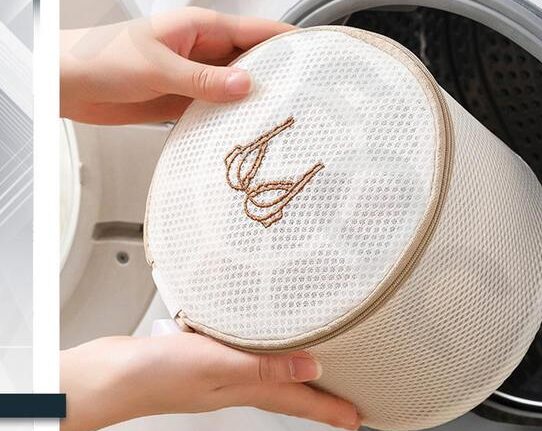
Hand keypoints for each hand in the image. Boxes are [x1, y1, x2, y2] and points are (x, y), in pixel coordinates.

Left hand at [60, 7, 293, 123]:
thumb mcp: (157, 67)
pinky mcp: (186, 99)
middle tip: (303, 97)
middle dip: (278, 77)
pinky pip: (218, 108)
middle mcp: (203, 51)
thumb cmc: (101, 58)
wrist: (67, 85)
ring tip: (281, 119)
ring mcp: (196, 77)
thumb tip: (245, 86)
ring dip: (254, 102)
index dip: (288, 41)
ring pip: (238, 88)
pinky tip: (245, 131)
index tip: (315, 56)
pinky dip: (231, 119)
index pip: (257, 31)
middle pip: (253, 62)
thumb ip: (203, 80)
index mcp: (200, 28)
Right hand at [61, 333, 359, 430]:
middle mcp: (237, 385)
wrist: (111, 375)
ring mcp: (220, 375)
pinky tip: (260, 345)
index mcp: (246, 389)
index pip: (300, 402)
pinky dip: (262, 356)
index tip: (358, 417)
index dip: (331, 410)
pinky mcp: (203, 360)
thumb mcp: (219, 365)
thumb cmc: (157, 374)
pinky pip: (246, 359)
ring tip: (314, 375)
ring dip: (294, 378)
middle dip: (319, 400)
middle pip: (289, 394)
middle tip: (343, 402)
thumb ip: (266, 367)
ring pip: (269, 377)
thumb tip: (311, 368)